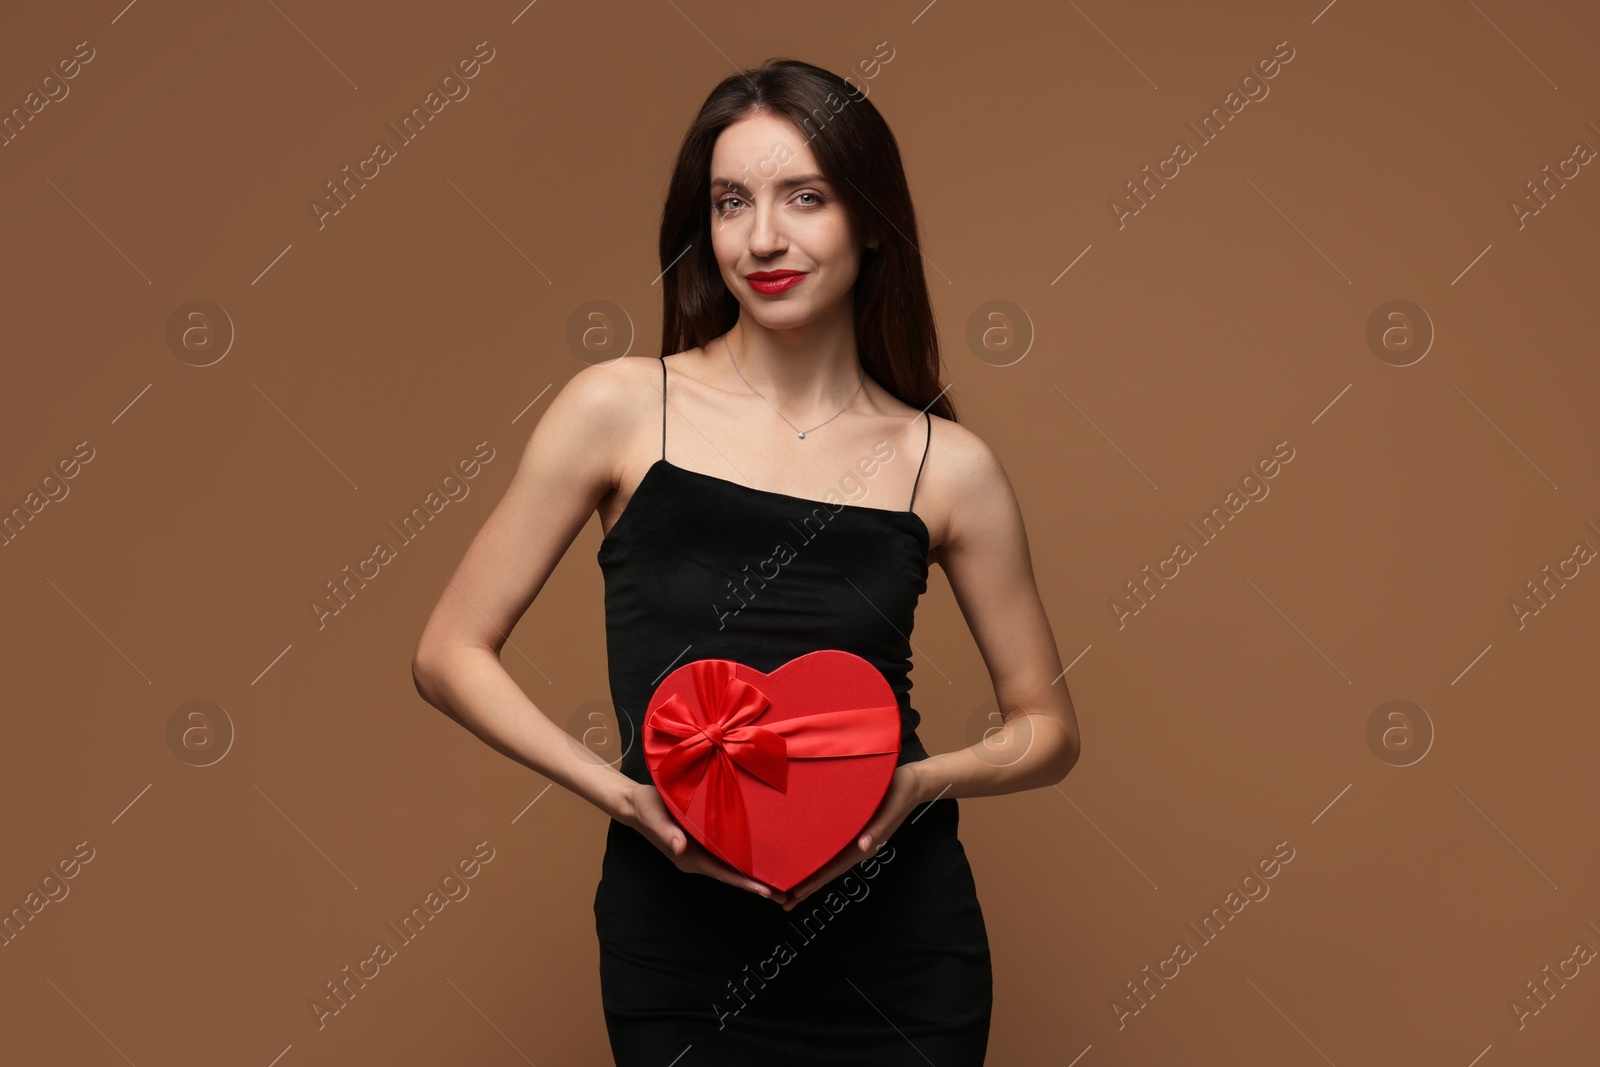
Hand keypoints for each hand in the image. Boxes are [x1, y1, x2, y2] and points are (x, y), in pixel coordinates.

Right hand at [618, 781, 788, 902]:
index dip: (744, 883)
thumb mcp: (654, 815)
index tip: (766, 891)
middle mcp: (698, 859)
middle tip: (786, 895)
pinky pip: (726, 855)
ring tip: (780, 883)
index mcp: (689, 857)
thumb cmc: (645, 807)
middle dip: (756, 886)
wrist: (634, 803)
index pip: (723, 873)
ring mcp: (700, 853)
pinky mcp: (703, 843)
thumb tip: (680, 848)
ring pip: (731, 867)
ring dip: (753, 876)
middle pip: (731, 876)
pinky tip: (761, 860)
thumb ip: (666, 832)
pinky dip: (744, 861)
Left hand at [778, 763, 925, 911]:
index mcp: (864, 844)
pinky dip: (817, 857)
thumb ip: (878, 828)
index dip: (816, 880)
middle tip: (785, 902)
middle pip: (829, 870)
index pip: (835, 867)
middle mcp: (857, 846)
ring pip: (829, 861)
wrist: (912, 783)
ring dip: (811, 874)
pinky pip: (832, 847)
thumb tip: (864, 847)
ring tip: (791, 888)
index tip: (797, 893)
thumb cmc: (901, 792)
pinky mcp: (853, 828)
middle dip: (809, 886)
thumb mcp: (892, 808)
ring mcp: (855, 839)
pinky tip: (806, 859)